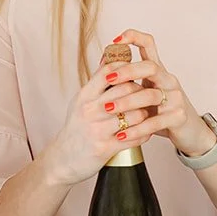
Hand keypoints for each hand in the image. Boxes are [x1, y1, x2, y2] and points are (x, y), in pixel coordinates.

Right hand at [43, 34, 181, 185]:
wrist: (62, 160)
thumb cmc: (76, 129)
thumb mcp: (81, 101)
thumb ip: (98, 82)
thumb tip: (110, 55)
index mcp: (85, 95)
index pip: (111, 70)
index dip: (129, 68)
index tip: (140, 73)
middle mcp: (90, 110)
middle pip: (128, 89)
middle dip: (145, 91)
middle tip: (154, 93)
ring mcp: (98, 129)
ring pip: (135, 114)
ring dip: (147, 114)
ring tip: (149, 114)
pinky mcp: (105, 148)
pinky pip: (134, 137)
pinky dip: (144, 133)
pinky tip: (146, 131)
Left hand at [111, 28, 209, 158]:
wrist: (191, 132)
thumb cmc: (162, 111)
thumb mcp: (146, 92)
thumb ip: (129, 80)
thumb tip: (103, 63)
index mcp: (158, 71)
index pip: (149, 44)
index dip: (133, 37)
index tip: (115, 40)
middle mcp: (168, 80)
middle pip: (150, 67)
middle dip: (127, 71)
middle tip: (108, 79)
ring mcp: (176, 98)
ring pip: (151, 95)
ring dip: (127, 101)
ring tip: (108, 109)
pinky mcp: (179, 117)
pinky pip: (155, 122)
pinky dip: (136, 129)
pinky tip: (121, 135)